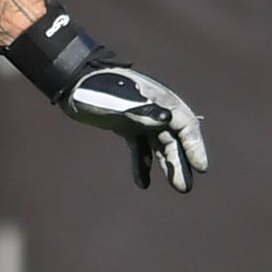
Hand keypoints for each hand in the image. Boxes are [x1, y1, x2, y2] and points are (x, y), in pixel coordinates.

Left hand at [62, 66, 207, 192]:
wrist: (71, 83)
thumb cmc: (95, 89)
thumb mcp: (119, 101)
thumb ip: (142, 111)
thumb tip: (168, 118)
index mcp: (159, 100)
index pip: (185, 125)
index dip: (194, 146)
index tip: (201, 167)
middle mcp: (154, 110)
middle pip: (174, 139)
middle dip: (181, 163)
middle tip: (184, 188)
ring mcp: (140, 118)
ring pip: (160, 145)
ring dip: (168, 165)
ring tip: (178, 187)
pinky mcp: (126, 126)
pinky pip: (139, 147)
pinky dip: (142, 164)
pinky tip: (143, 183)